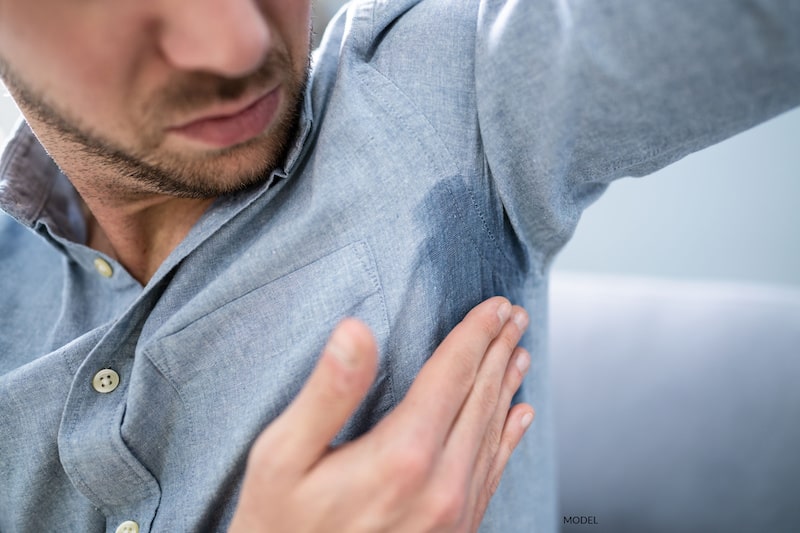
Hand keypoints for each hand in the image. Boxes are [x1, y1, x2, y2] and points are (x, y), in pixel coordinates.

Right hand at [228, 297, 532, 532]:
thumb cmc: (279, 527)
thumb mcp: (282, 458)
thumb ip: (327, 393)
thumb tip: (355, 331)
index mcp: (402, 456)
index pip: (452, 375)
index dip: (475, 334)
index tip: (494, 305)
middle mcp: (441, 486)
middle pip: (480, 398)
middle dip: (498, 350)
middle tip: (513, 316)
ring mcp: (454, 514)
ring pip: (493, 433)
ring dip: (507, 386)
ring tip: (519, 352)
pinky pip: (493, 473)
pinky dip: (509, 437)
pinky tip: (519, 417)